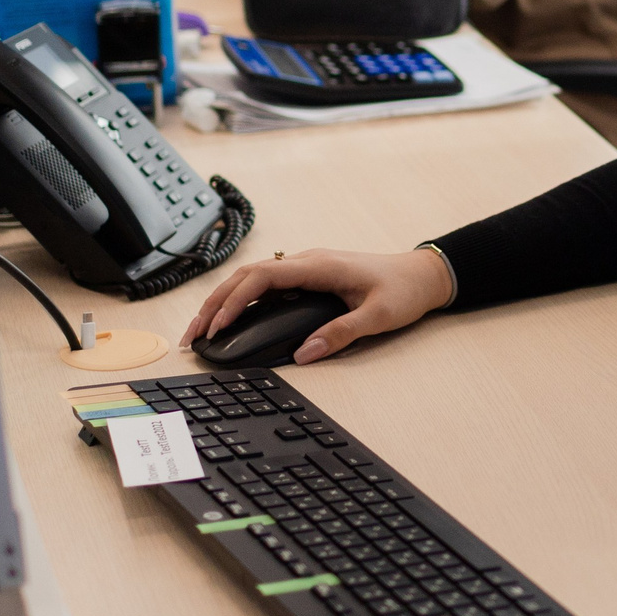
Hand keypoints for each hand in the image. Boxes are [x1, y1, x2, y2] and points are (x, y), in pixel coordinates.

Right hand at [180, 246, 456, 365]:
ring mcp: (306, 267)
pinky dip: (242, 300)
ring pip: (252, 278)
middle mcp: (307, 261)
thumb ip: (342, 333)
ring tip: (202, 330)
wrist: (424, 274)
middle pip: (246, 276)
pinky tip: (230, 321)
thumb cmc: (404, 290)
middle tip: (192, 335)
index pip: (262, 277)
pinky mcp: (308, 277)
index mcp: (319, 266)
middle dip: (215, 303)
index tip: (217, 326)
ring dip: (224, 301)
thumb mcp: (378, 316)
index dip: (234, 300)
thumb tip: (304, 353)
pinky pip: (266, 284)